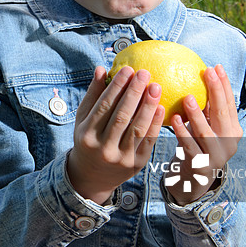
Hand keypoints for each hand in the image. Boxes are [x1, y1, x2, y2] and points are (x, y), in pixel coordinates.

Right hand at [67, 65, 163, 203]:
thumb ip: (93, 95)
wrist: (92, 177)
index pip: (104, 106)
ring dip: (148, 106)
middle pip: (121, 116)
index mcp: (86, 134)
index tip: (128, 69)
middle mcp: (103, 148)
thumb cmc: (88, 140)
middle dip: (134, 92)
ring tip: (156, 87)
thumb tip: (102, 69)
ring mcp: (121, 158)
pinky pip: (148, 140)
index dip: (116, 87)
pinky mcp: (136, 164)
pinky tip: (161, 107)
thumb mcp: (83, 120)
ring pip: (137, 128)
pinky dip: (156, 123)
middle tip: (145, 73)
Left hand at [165, 65, 242, 204]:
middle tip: (207, 73)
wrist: (193, 180)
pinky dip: (181, 132)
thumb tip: (198, 76)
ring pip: (206, 132)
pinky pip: (189, 146)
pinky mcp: (201, 166)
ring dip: (196, 114)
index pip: (229, 104)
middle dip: (216, 91)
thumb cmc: (197, 145)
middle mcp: (229, 142)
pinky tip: (173, 119)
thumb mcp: (205, 126)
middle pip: (222, 114)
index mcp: (233, 130)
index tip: (215, 67)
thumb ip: (205, 109)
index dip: (224, 85)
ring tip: (187, 98)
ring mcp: (216, 156)